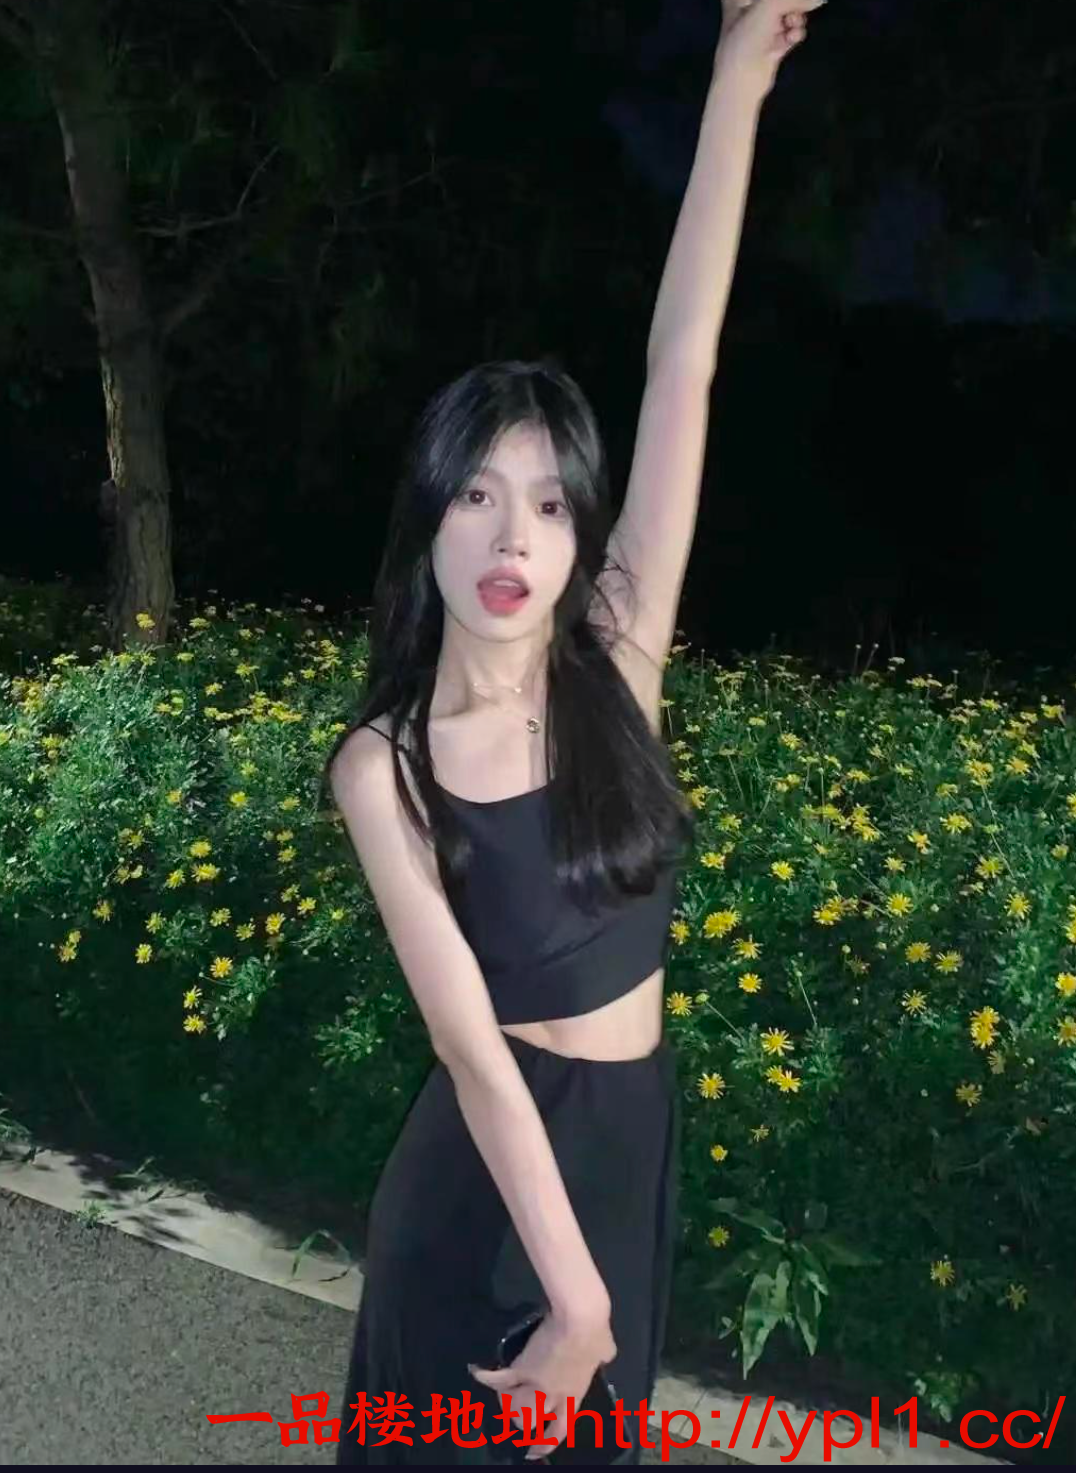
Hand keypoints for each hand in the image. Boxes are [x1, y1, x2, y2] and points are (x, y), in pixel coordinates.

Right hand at [469, 1307, 617, 1461]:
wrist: (579, 1321)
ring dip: (505, 1401)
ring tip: (500, 1395)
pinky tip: (476, 1372)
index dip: (545, 1445)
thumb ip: (601, 1355)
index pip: (559, 1430)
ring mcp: (535, 1384)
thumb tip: (604, 1352)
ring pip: (514, 1405)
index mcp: (574, 1396)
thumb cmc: (596, 1334)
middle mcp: (553, 1397)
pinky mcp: (522, 1368)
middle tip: (515, 1419)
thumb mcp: (604, 1351)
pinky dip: (486, 1377)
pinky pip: (500, 1378)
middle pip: (531, 1420)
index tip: (533, 1453)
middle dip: (522, 1422)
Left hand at [713, 0, 826, 102]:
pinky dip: (795, 33)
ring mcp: (762, 31)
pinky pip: (791, 32)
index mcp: (738, 1)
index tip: (786, 3)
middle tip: (792, 12)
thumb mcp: (769, 5)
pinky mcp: (773, 47)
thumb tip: (818, 0)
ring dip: (796, 17)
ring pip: (787, 14)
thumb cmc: (747, 39)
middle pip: (778, 3)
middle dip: (791, 4)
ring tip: (792, 24)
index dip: (778, 0)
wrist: (742, 82)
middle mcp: (749, 12)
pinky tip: (792, 37)